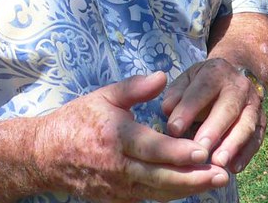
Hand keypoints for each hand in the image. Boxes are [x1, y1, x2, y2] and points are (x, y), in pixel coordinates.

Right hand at [31, 73, 229, 202]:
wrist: (45, 155)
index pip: (153, 149)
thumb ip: (135, 87)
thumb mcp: (105, 96)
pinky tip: (191, 187)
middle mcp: (118, 167)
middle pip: (161, 177)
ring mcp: (117, 187)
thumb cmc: (79, 120)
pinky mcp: (116, 198)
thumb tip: (162, 77)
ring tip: (215, 183)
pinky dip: (170, 193)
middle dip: (194, 178)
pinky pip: (148, 197)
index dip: (179, 152)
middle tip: (222, 176)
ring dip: (188, 189)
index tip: (203, 151)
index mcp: (117, 138)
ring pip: (158, 192)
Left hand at [161, 58, 266, 173]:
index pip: (203, 90)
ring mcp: (254, 103)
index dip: (188, 109)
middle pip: (228, 108)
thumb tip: (168, 110)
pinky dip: (246, 154)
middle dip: (214, 130)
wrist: (231, 79)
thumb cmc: (200, 86)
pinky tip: (234, 168)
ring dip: (233, 144)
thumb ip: (175, 95)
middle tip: (200, 150)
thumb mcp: (185, 82)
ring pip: (246, 124)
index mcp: (217, 72)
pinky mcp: (262, 121)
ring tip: (218, 163)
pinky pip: (257, 138)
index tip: (173, 130)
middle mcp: (239, 86)